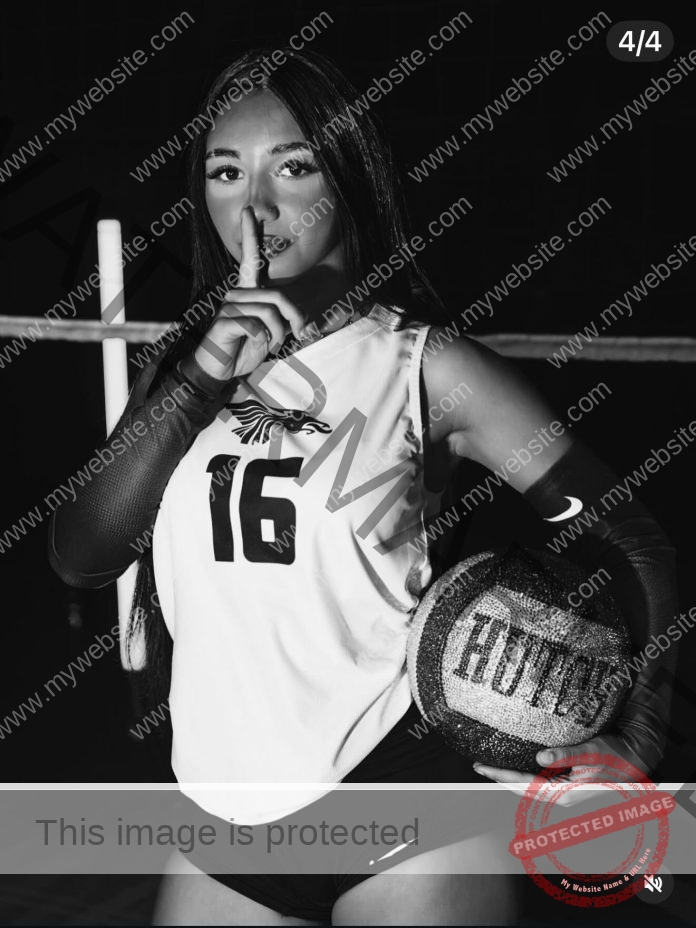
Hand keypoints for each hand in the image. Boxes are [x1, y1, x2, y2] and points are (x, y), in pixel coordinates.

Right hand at [193, 207, 307, 380]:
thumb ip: (284, 321)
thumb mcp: (270, 334)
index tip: (248, 211)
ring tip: (272, 344)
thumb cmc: (244, 349)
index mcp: (247, 293)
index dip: (250, 235)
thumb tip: (304, 319)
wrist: (219, 371)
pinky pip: (256, 325)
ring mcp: (228, 307)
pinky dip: (263, 339)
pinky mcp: (224, 321)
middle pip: (277, 296)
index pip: (250, 259)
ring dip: (279, 333)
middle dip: (295, 317)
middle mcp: (236, 295)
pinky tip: (255, 346)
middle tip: (300, 334)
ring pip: (269, 312)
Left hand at [473, 733, 651, 807]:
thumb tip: (539, 756)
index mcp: (565, 794)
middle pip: (522, 791)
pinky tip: (515, 766)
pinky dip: (523, 776)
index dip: (500, 776)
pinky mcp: (567, 786)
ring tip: (490, 767)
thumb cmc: (615, 754)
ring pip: (529, 788)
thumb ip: (565, 754)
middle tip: (477, 766)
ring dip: (509, 778)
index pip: (523, 785)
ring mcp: (565, 793)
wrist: (635, 759)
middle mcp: (562, 797)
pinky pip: (539, 784)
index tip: (480, 767)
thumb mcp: (591, 751)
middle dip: (499, 779)